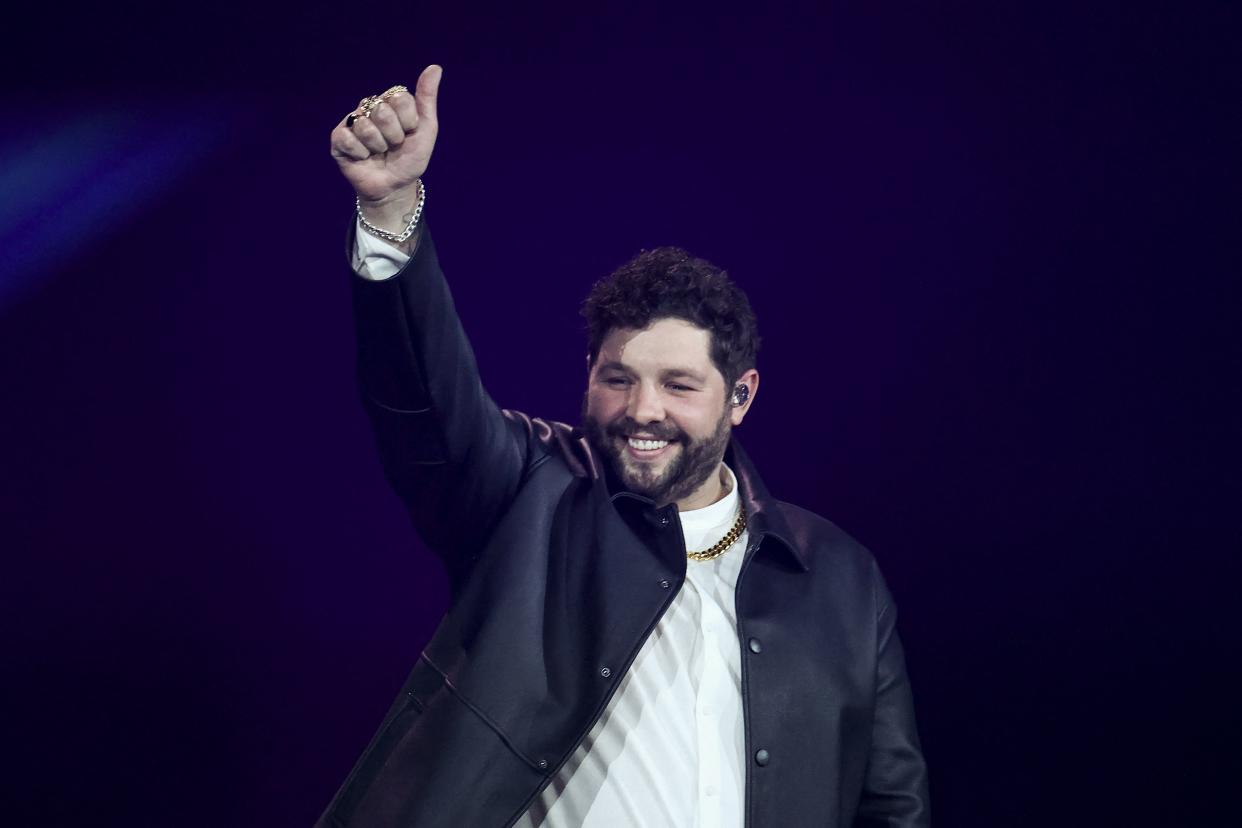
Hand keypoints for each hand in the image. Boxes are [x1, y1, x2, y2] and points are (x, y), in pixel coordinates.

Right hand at [331, 65, 441, 227]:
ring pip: (366, 127)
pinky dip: (361, 154)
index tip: (409, 133)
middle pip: (382, 111)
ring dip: (377, 146)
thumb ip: (427, 98)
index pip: (401, 99)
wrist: (395, 186)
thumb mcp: (426, 129)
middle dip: (393, 135)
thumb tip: (435, 67)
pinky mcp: (338, 138)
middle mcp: (369, 107)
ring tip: (378, 152)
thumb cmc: (410, 158)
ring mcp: (352, 121)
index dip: (409, 122)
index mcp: (390, 101)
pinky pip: (349, 139)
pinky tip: (363, 157)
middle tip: (393, 145)